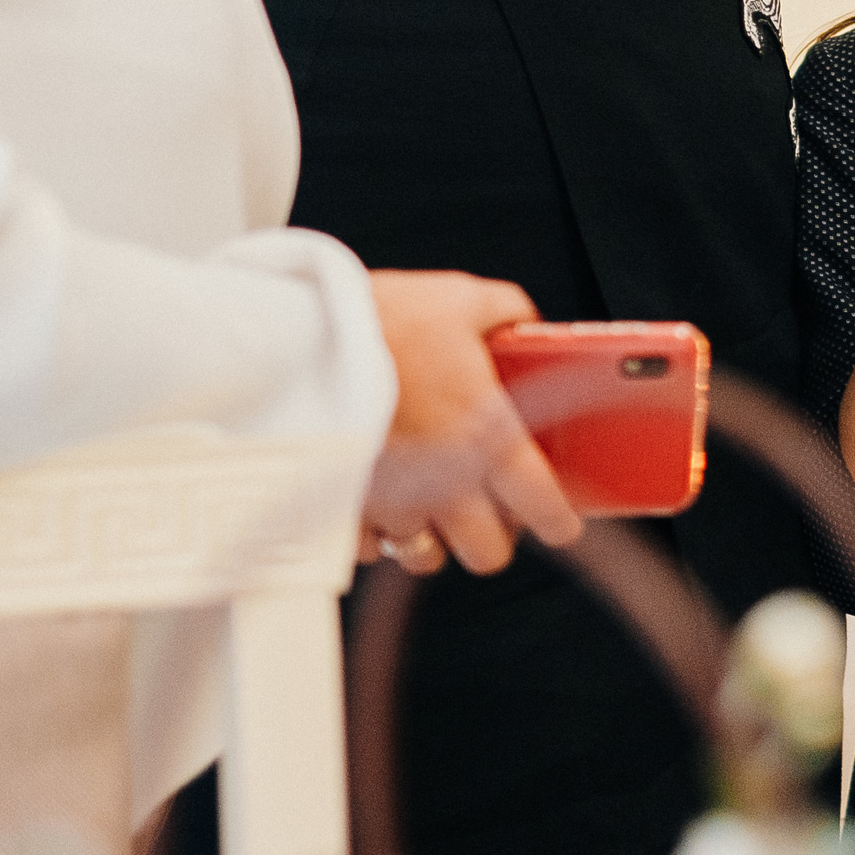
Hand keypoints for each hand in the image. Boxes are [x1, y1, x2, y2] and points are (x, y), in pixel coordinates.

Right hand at [359, 271, 582, 575]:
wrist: (294, 340)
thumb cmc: (379, 319)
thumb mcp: (459, 298)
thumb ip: (505, 312)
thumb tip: (524, 322)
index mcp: (488, 437)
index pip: (544, 506)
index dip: (559, 520)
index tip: (560, 520)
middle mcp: (446, 484)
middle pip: (488, 553)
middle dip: (493, 534)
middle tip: (487, 506)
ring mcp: (392, 506)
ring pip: (426, 557)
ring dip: (433, 537)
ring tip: (427, 503)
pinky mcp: (343, 514)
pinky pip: (369, 548)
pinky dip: (375, 530)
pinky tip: (375, 495)